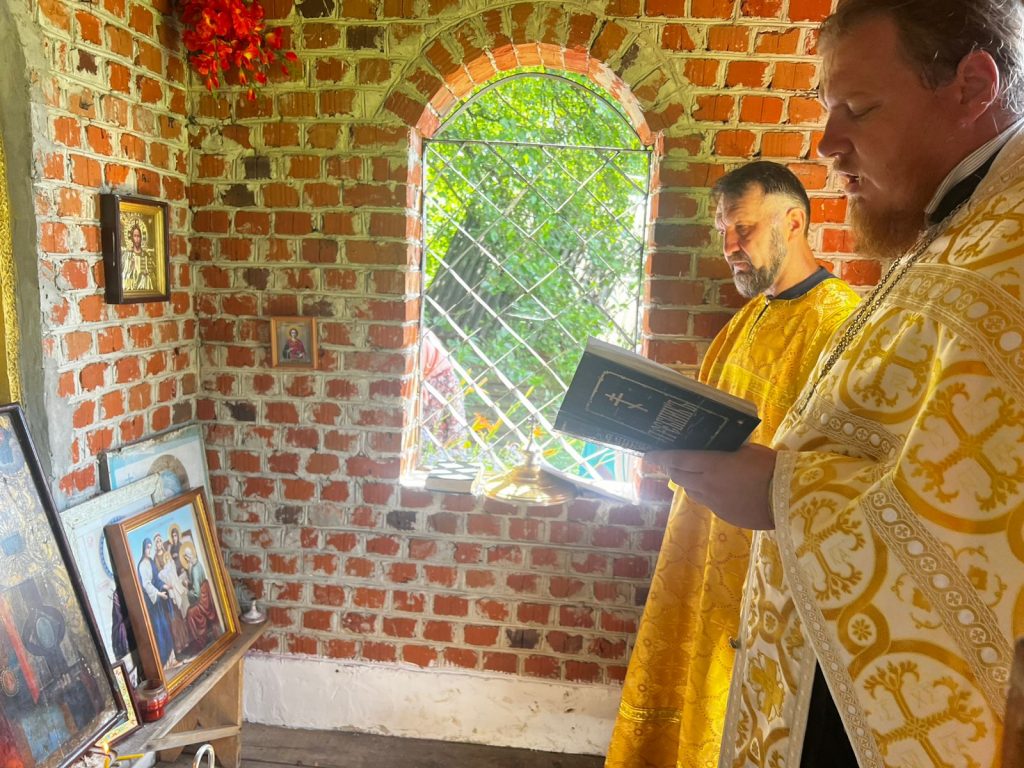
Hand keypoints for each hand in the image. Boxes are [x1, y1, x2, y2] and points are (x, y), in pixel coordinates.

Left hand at [645, 444, 777, 529]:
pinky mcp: (724, 516)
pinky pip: (708, 503)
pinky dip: (705, 494)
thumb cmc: (771, 468)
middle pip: (680, 477)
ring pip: (691, 491)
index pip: (678, 460)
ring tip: (694, 474)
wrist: (788, 499)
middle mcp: (707, 486)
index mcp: (712, 466)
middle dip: (672, 468)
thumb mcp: (748, 450)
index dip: (660, 457)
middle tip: (670, 461)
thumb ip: (727, 450)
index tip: (648, 454)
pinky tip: (717, 489)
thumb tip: (717, 449)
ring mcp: (715, 503)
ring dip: (688, 482)